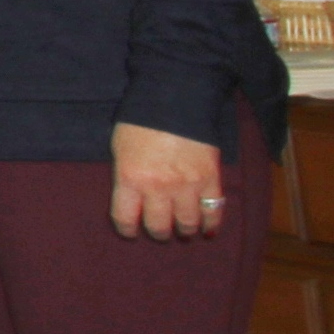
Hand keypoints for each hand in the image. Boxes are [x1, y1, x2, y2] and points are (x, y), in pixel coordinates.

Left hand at [110, 121, 224, 240]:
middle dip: (158, 233)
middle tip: (161, 232)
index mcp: (130, 178)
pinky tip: (208, 229)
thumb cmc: (140, 121)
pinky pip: (214, 210)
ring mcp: (187, 185)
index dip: (127, 230)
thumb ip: (125, 175)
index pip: (124, 218)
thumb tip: (131, 196)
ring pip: (187, 222)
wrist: (176, 100)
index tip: (130, 232)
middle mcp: (158, 187)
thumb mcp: (120, 148)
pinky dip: (211, 223)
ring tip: (183, 230)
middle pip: (158, 226)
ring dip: (185, 230)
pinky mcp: (211, 179)